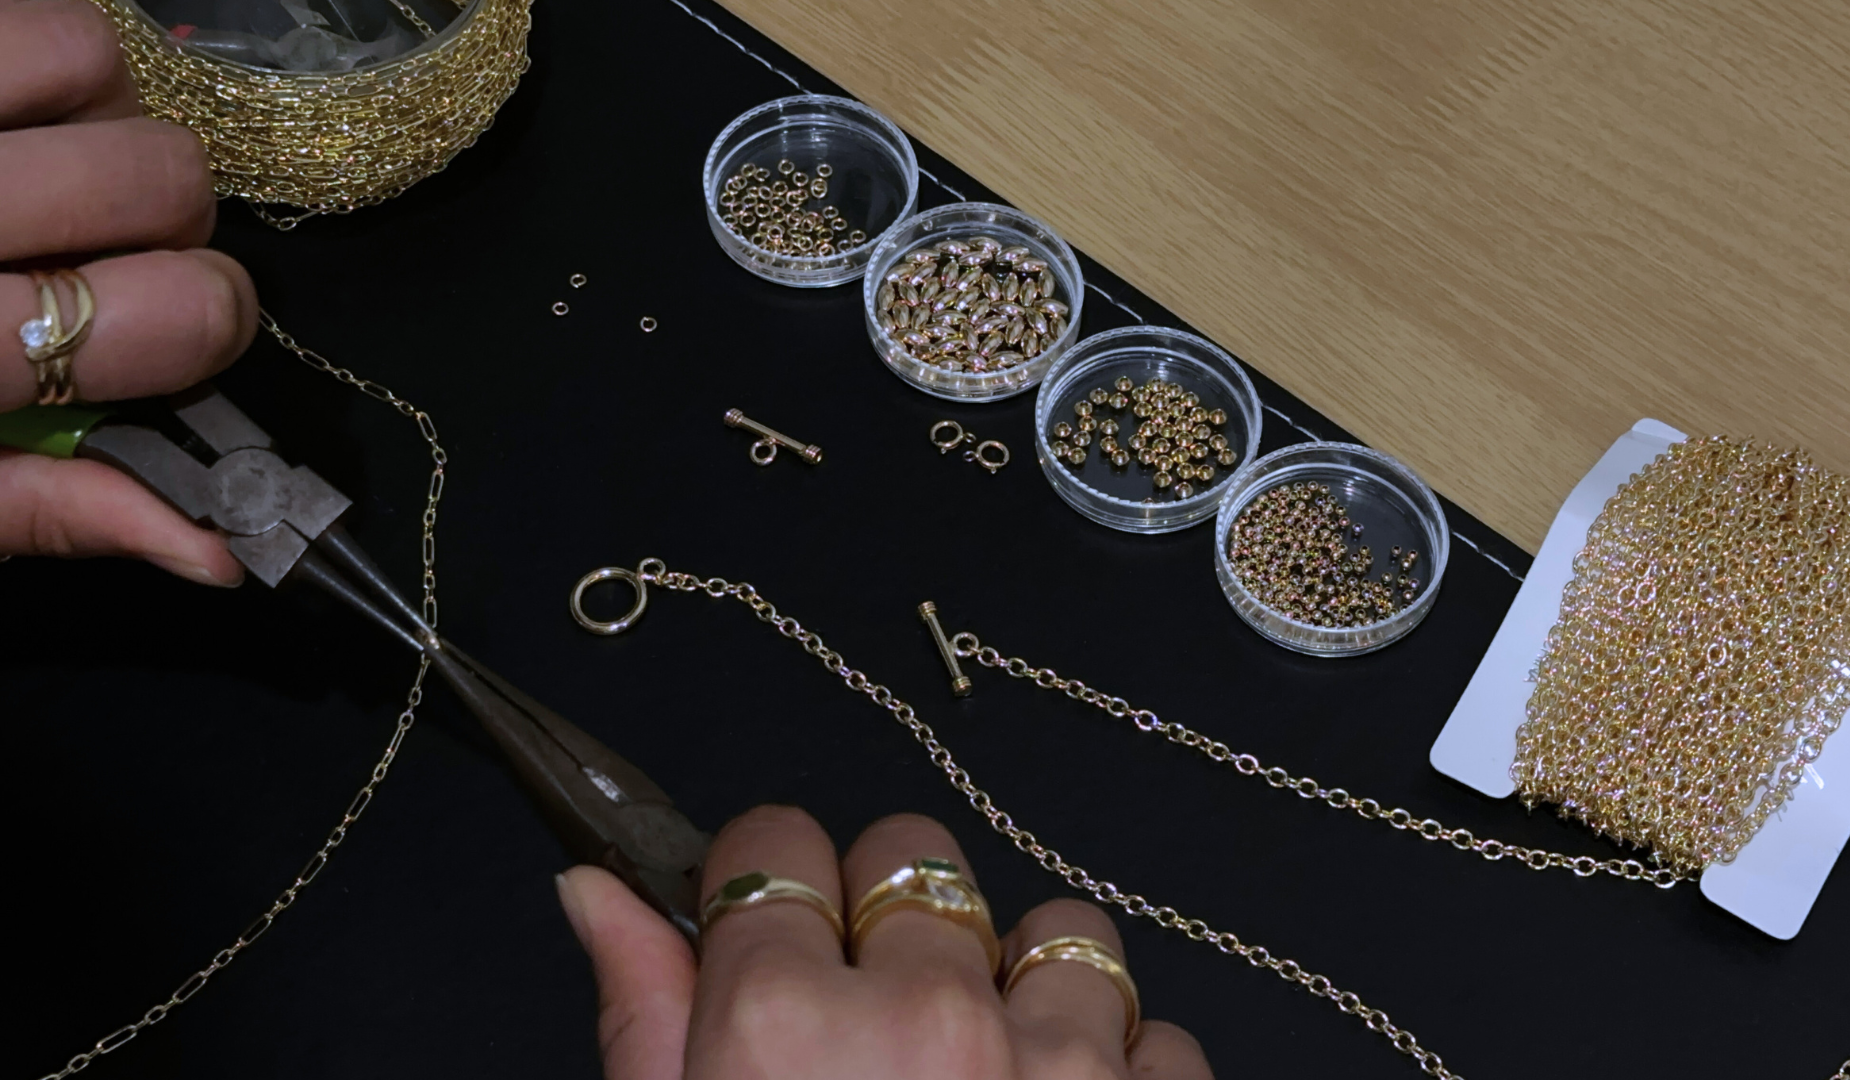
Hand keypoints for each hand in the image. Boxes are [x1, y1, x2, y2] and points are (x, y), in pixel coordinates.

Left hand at [0, 0, 257, 584]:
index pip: (177, 311)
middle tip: (104, 257)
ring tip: (38, 173)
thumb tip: (219, 551)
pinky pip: (14, 13)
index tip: (181, 335)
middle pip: (159, 174)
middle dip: (165, 222)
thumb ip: (56, 513)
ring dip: (92, 118)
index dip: (213, 324)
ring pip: (89, 58)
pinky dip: (23, 68)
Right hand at [555, 806, 1214, 1079]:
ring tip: (990, 1069)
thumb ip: (642, 1018)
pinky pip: (1158, 1033)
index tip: (769, 921)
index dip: (765, 880)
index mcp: (785, 1029)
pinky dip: (1120, 1071)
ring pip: (1057, 925)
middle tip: (875, 1013)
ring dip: (1023, 981)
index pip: (775, 843)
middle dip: (887, 915)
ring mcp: (1060, 1068)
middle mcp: (929, 1019)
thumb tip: (593, 887)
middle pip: (914, 852)